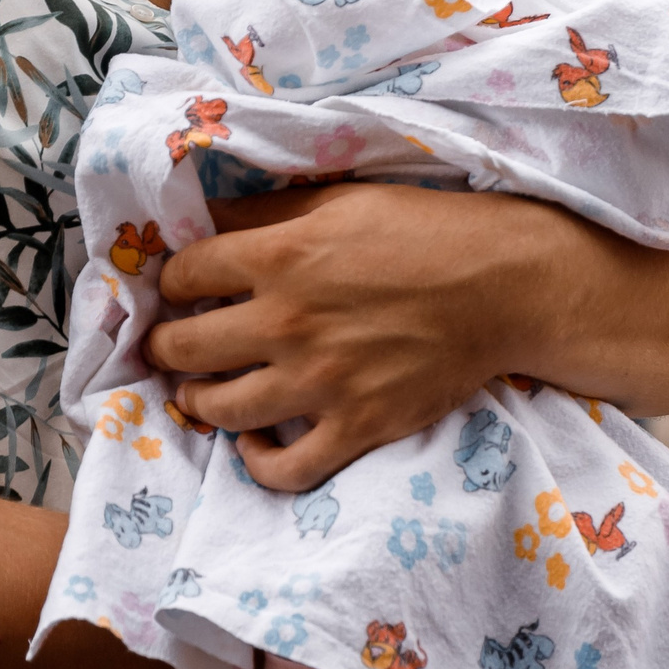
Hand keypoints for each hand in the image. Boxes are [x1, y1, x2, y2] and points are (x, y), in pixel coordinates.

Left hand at [144, 184, 542, 490]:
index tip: (179, 289)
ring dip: (198, 400)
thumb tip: (199, 218)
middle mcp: (288, 323)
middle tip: (169, 345)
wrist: (503, 286)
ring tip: (202, 390)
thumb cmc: (423, 232)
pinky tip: (254, 443)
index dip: (171, 281)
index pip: (184, 275)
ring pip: (220, 409)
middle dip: (165, 346)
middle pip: (184, 347)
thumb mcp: (338, 200)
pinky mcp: (357, 427)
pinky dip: (256, 461)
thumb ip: (263, 213)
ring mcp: (321, 383)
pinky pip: (283, 469)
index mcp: (280, 258)